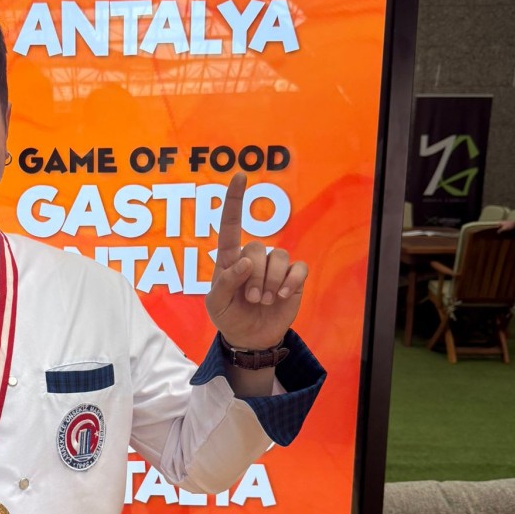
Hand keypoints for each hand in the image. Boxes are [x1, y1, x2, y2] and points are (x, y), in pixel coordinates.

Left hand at [205, 173, 307, 348]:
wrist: (251, 338)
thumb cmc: (229, 316)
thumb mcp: (216, 304)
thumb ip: (224, 282)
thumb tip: (245, 261)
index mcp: (230, 258)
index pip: (231, 224)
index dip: (235, 200)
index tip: (240, 175)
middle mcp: (253, 257)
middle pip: (257, 248)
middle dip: (253, 277)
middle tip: (250, 298)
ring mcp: (274, 266)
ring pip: (278, 257)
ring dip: (270, 282)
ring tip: (263, 300)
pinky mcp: (293, 277)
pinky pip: (298, 268)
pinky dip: (290, 283)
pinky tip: (281, 296)